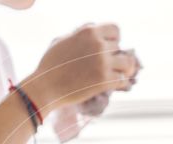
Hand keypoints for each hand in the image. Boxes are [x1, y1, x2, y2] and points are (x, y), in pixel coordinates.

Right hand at [22, 24, 138, 112]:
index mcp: (89, 32)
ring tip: (117, 74)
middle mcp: (98, 45)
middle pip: (119, 48)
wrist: (46, 86)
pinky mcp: (104, 81)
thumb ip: (80, 33)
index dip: (114, 39)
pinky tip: (112, 84)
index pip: (115, 30)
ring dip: (122, 69)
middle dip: (113, 57)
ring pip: (127, 63)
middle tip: (105, 66)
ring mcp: (103, 63)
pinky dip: (119, 82)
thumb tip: (93, 27)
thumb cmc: (51, 65)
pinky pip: (122, 79)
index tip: (109, 48)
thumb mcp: (63, 39)